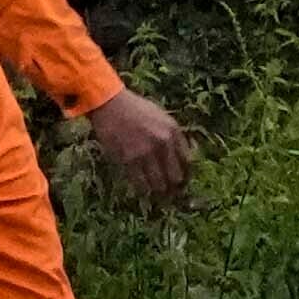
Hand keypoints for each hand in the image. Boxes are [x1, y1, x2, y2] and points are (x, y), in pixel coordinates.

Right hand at [81, 87, 197, 213]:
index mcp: (173, 131)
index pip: (188, 162)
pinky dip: (143, 190)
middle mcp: (162, 142)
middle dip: (174, 188)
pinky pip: (140, 184)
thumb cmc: (136, 110)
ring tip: (156, 194)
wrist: (111, 104)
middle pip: (175, 177)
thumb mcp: (162, 117)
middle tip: (170, 193)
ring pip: (159, 185)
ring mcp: (145, 152)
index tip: (182, 182)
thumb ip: (173, 137)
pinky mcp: (129, 159)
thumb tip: (183, 160)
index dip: (186, 176)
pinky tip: (142, 189)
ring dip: (158, 192)